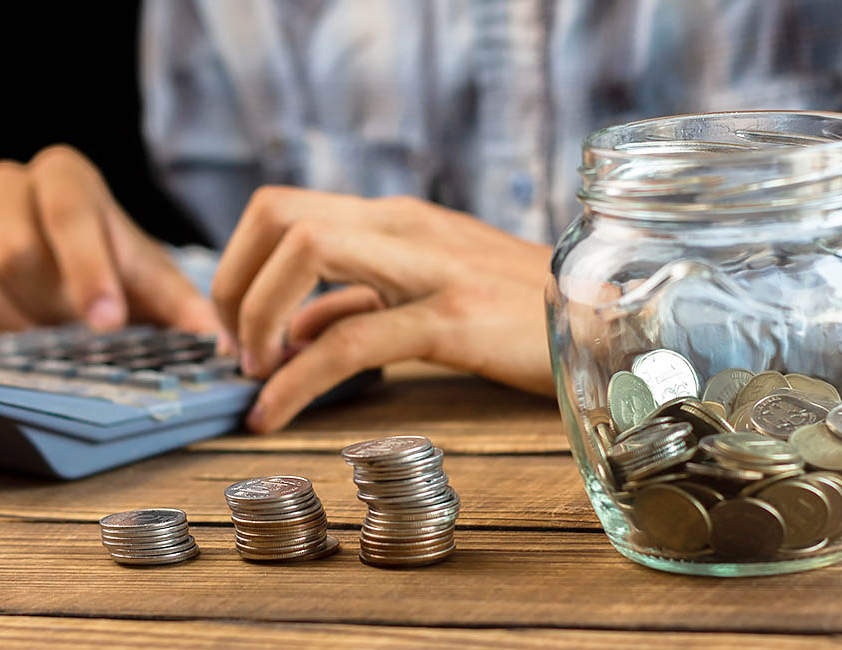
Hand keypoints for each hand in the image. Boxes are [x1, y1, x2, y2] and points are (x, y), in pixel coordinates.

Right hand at [0, 145, 219, 336]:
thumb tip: (220, 347)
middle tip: (81, 338)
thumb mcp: (153, 281)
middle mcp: (6, 189)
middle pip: (12, 245)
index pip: (69, 209)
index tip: (108, 321)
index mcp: (64, 176)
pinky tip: (17, 349)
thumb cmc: (114, 269)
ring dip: (13, 322)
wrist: (68, 274)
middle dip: (51, 302)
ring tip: (51, 345)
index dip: (87, 268)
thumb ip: (185, 307)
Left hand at [212, 186, 555, 432]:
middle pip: (278, 216)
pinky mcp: (454, 317)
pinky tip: (274, 414)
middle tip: (232, 348)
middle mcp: (404, 226)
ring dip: (254, 320)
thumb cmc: (519, 309)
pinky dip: (296, 380)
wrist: (610, 321)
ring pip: (305, 254)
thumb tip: (291, 329)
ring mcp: (430, 266)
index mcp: (395, 219)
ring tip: (251, 376)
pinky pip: (351, 339)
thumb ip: (362, 298)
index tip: (233, 324)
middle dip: (231, 285)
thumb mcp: (430, 290)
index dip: (237, 263)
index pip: (282, 209)